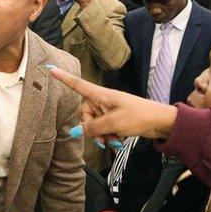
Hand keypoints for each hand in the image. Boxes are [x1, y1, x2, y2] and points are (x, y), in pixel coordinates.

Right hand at [47, 66, 177, 142]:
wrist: (160, 122)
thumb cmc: (138, 116)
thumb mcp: (113, 123)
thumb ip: (93, 128)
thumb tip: (75, 133)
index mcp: (101, 95)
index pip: (78, 85)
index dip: (64, 78)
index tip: (49, 69)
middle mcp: (103, 100)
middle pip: (85, 114)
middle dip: (91, 129)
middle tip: (103, 138)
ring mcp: (110, 110)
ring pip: (95, 125)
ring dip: (102, 136)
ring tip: (114, 142)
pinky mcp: (117, 119)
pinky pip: (105, 129)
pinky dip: (109, 136)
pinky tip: (119, 142)